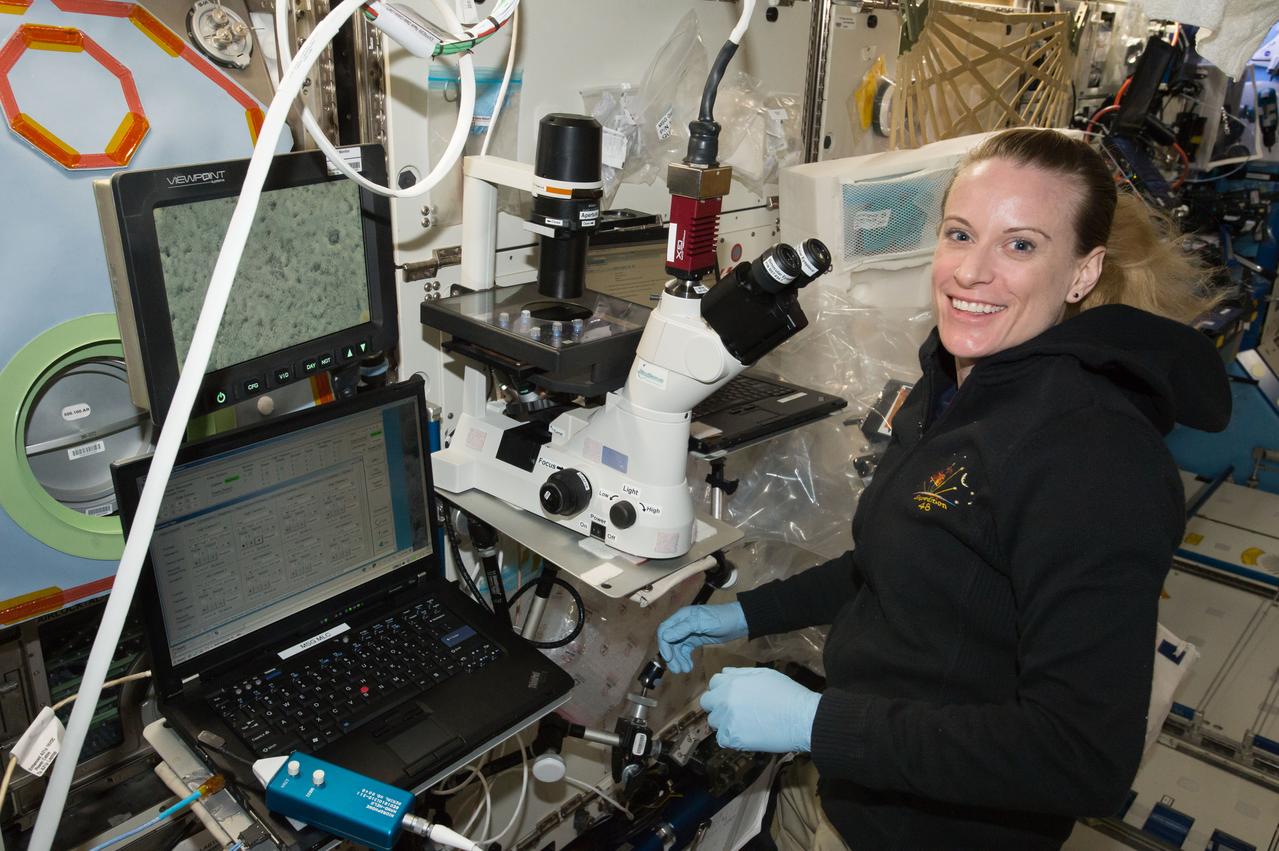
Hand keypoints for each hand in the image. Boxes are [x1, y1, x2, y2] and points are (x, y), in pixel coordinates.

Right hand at [657, 603, 748, 673]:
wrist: (739, 621)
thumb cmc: (721, 619)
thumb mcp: (702, 623)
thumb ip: (683, 629)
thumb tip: (665, 637)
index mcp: (682, 617)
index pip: (664, 630)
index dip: (664, 645)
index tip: (669, 658)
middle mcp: (682, 624)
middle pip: (670, 641)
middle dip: (672, 656)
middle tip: (677, 670)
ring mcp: (689, 632)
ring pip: (677, 647)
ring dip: (678, 659)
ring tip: (685, 670)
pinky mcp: (696, 639)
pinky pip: (685, 650)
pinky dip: (685, 658)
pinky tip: (689, 666)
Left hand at [700, 667, 820, 752]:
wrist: (801, 718)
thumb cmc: (787, 694)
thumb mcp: (764, 674)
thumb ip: (740, 674)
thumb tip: (725, 673)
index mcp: (732, 682)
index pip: (713, 683)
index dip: (722, 689)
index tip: (732, 696)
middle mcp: (724, 700)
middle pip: (707, 703)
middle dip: (717, 705)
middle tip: (734, 711)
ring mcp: (726, 720)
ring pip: (713, 722)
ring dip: (724, 723)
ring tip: (744, 725)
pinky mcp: (732, 738)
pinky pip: (722, 739)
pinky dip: (731, 739)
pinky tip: (746, 735)